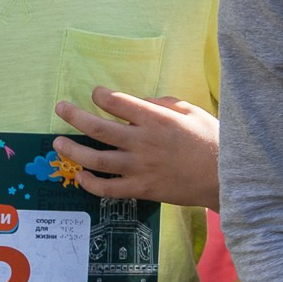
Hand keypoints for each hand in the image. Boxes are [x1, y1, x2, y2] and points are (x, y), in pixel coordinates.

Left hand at [54, 89, 220, 206]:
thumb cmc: (212, 139)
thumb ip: (163, 104)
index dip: (102, 96)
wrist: (225, 176)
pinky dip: (90, 183)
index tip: (96, 93)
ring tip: (57, 143)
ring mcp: (139, 167)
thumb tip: (139, 102)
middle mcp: (142, 141)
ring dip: (72, 150)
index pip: (118, 103)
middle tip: (60, 108)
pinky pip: (107, 188)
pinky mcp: (141, 188)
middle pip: (98, 128)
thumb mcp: (192, 111)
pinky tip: (80, 175)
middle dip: (74, 115)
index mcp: (156, 119)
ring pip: (95, 159)